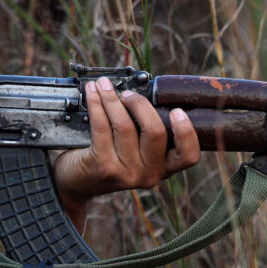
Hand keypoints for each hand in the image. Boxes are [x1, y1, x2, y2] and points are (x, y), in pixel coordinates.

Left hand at [53, 76, 199, 225]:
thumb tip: (141, 92)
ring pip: (125, 126)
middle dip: (140, 104)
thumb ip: (145, 131)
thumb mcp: (135, 152)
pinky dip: (96, 104)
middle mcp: (149, 174)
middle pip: (155, 132)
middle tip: (128, 93)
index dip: (186, 132)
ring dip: (112, 99)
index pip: (188, 156)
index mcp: (164, 168)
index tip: (177, 111)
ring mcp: (127, 173)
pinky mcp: (104, 167)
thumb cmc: (109, 159)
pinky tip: (92, 93)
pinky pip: (102, 127)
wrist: (78, 182)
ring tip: (103, 85)